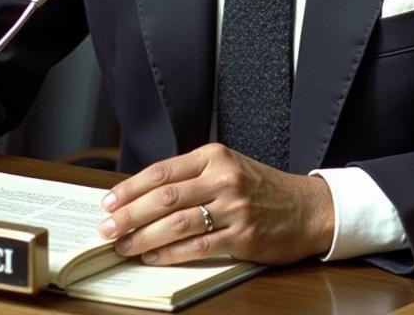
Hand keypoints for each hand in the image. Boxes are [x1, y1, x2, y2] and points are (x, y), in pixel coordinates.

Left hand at [98, 143, 333, 265]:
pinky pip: (197, 246)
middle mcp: (223, 177)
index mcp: (215, 155)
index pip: (162, 171)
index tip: (108, 202)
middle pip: (164, 197)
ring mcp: (233, 207)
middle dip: (128, 214)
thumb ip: (191, 176)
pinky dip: (170, 254)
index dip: (130, 188)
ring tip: (122, 246)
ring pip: (176, 222)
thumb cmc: (262, 188)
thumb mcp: (228, 167)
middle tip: (106, 229)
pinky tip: (153, 258)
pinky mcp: (242, 236)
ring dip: (143, 237)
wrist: (308, 207)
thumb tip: (142, 197)